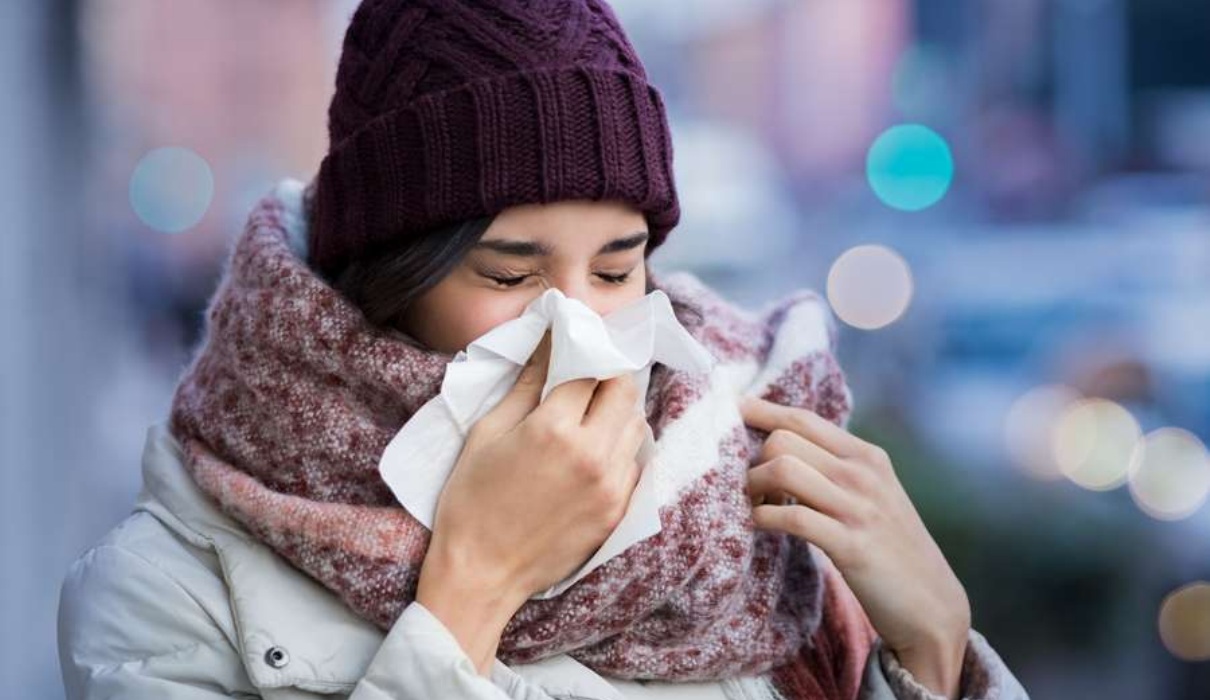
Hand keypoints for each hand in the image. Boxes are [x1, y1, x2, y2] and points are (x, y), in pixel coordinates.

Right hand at [417, 330, 647, 671]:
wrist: (481, 574)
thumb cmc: (471, 501)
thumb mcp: (488, 432)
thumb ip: (526, 385)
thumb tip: (548, 342)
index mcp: (554, 429)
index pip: (590, 368)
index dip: (584, 350)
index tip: (576, 344)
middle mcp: (593, 453)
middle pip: (625, 390)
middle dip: (609, 376)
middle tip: (588, 376)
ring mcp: (611, 485)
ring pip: (637, 425)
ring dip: (619, 411)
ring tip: (591, 415)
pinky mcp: (618, 510)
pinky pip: (635, 462)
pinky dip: (621, 447)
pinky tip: (594, 450)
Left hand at [739, 395, 969, 698]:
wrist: (931, 603)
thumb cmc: (889, 547)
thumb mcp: (871, 494)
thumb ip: (835, 468)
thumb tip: (781, 446)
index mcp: (867, 456)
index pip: (803, 418)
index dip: (761, 412)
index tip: (732, 409)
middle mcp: (863, 474)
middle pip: (783, 440)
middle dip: (754, 460)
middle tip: (751, 488)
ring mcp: (859, 508)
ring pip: (783, 469)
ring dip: (754, 487)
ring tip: (755, 505)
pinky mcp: (851, 545)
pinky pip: (792, 517)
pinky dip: (764, 517)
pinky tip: (761, 525)